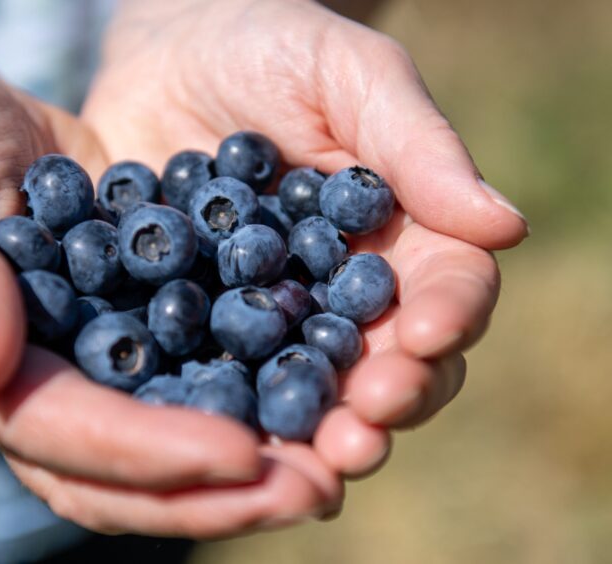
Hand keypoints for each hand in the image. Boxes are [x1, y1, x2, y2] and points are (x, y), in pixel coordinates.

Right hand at [0, 36, 337, 537]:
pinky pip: (181, 377)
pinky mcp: (117, 326)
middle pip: (119, 473)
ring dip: (242, 468)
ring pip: (157, 446)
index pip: (58, 433)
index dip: (146, 451)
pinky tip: (312, 390)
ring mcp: (74, 363)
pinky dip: (245, 395)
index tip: (239, 455)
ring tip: (330, 464)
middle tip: (313, 490)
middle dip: (212, 493)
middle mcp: (24, 386)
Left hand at [72, 0, 514, 531]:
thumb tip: (507, 227)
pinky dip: (224, 406)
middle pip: (382, 361)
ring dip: (314, 428)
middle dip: (382, 399)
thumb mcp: (350, 75)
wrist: (170, 48)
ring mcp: (271, 313)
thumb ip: (418, 147)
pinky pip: (217, 371)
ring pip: (308, 387)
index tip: (425, 337)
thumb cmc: (272, 45)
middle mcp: (342, 289)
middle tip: (365, 428)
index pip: (443, 289)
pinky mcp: (199, 321)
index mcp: (399, 235)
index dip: (443, 318)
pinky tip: (216, 432)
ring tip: (312, 458)